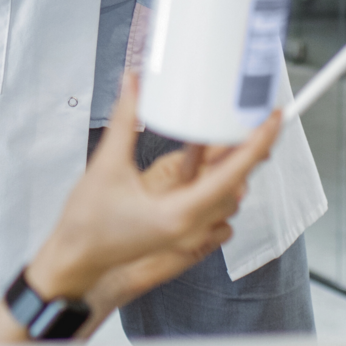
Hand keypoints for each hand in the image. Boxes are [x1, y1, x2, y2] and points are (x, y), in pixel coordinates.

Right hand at [27, 75, 282, 311]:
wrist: (74, 259)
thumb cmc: (87, 226)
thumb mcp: (107, 166)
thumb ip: (125, 122)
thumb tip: (134, 85)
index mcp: (179, 215)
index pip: (232, 176)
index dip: (256, 144)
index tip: (271, 121)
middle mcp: (190, 226)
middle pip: (235, 183)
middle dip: (245, 148)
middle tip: (253, 116)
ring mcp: (186, 231)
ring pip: (225, 193)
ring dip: (227, 163)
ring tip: (224, 132)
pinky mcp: (179, 228)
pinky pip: (209, 200)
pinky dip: (212, 176)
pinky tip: (201, 156)